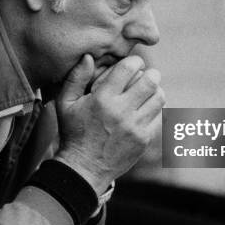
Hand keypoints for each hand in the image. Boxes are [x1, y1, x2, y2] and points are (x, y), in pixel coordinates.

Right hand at [54, 54, 164, 194]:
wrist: (83, 168)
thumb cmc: (73, 132)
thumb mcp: (65, 103)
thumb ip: (76, 77)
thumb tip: (90, 56)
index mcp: (102, 99)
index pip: (129, 68)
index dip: (135, 61)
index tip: (133, 63)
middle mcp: (121, 112)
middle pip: (150, 81)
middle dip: (151, 73)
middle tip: (146, 74)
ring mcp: (135, 127)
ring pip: (159, 97)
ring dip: (155, 90)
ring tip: (147, 91)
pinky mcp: (143, 139)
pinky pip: (159, 116)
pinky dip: (155, 109)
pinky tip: (146, 108)